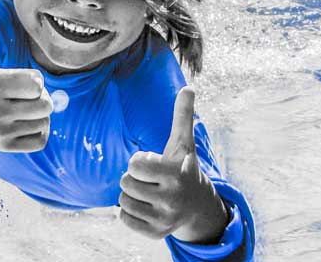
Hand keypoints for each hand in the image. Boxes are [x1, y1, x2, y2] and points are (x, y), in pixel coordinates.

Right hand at [0, 0, 52, 151]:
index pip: (37, 83)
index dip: (33, 79)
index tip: (19, 79)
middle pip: (47, 104)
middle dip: (41, 97)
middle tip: (24, 95)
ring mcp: (1, 132)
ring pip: (45, 122)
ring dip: (39, 114)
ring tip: (21, 107)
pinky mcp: (6, 147)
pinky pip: (40, 140)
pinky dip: (39, 132)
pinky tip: (24, 122)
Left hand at [119, 86, 228, 242]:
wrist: (198, 205)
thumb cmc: (183, 167)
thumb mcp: (184, 143)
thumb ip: (183, 116)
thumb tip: (189, 87)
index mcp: (175, 174)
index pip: (134, 164)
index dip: (138, 160)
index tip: (151, 163)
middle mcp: (171, 199)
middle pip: (125, 183)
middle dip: (132, 177)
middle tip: (147, 179)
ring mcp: (164, 219)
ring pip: (122, 201)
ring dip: (129, 194)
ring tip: (146, 192)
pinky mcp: (156, 233)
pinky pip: (124, 219)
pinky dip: (128, 212)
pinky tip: (144, 206)